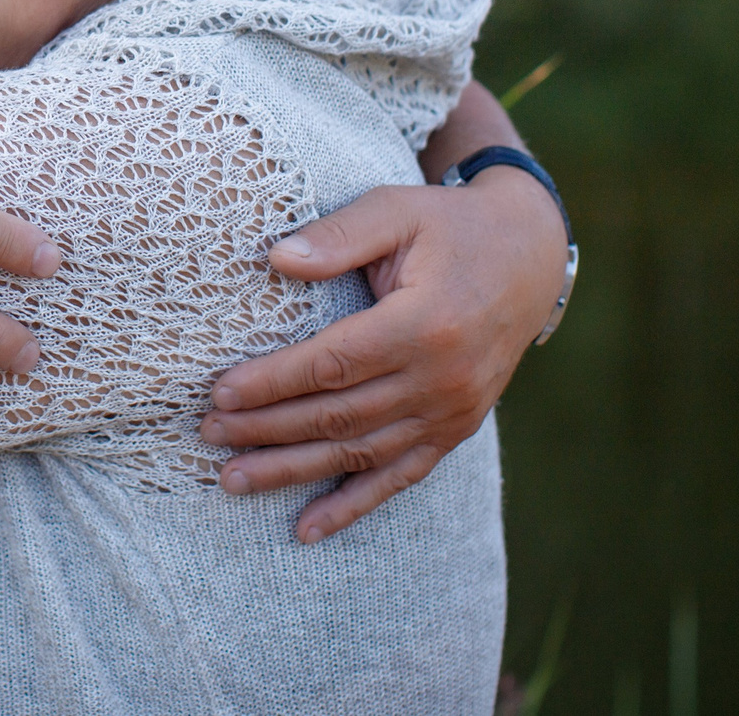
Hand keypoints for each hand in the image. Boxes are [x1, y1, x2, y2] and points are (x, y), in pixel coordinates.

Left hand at [197, 168, 564, 541]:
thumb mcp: (397, 210)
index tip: (220, 392)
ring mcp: (452, 412)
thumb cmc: (450, 226)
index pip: (333, 364)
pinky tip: (307, 528)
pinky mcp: (456, 430)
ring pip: (360, 453)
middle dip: (267, 429)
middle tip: (209, 434)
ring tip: (234, 479)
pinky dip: (353, 505)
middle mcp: (442, 379)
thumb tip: (276, 259)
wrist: (529, 255)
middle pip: (339, 415)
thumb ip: (339, 236)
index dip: (273, 383)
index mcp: (426, 324)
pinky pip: (400, 477)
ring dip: (294, 471)